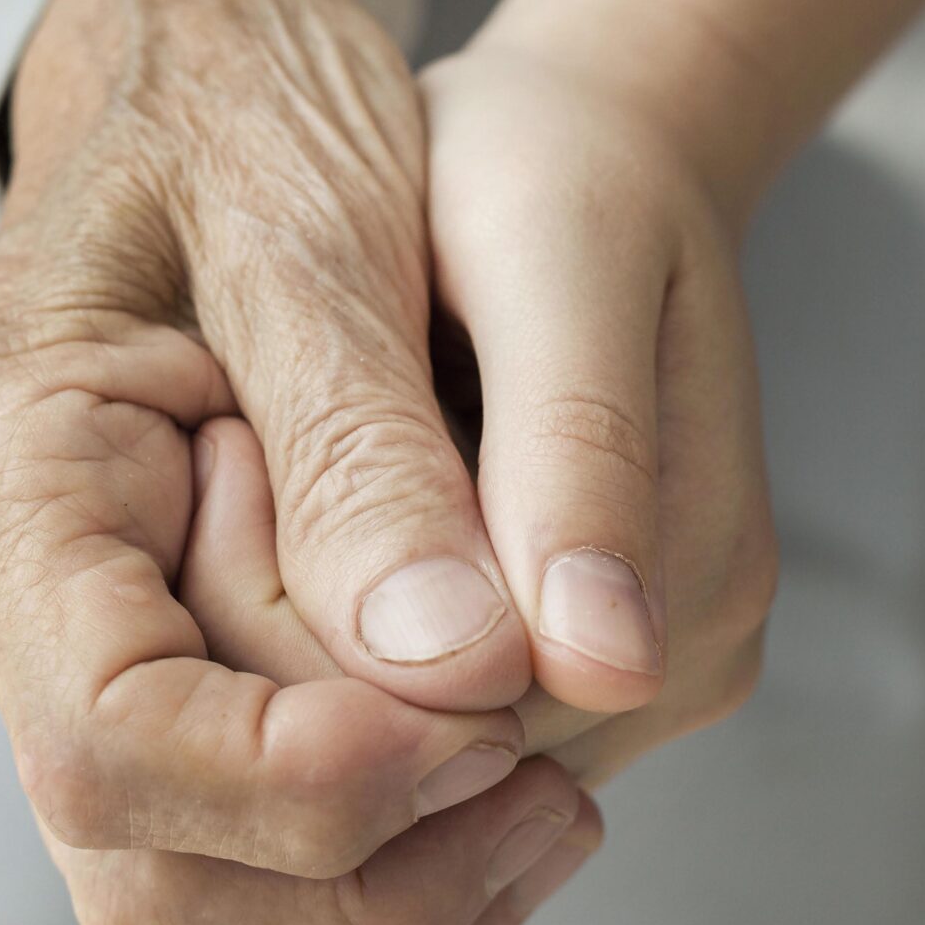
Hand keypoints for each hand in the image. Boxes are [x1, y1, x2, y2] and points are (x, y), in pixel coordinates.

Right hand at [0, 0, 592, 924]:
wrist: (202, 61)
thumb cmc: (247, 101)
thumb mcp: (315, 227)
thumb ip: (367, 448)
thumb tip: (457, 673)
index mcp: (8, 466)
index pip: (105, 734)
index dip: (299, 778)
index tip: (491, 724)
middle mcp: (8, 593)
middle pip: (144, 866)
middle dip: (361, 870)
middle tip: (545, 769)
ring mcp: (78, 645)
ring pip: (198, 896)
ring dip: (385, 897)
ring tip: (553, 791)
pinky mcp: (161, 669)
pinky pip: (247, 848)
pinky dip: (385, 860)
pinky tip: (511, 776)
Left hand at [173, 29, 779, 794]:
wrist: (583, 160)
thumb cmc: (559, 177)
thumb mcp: (556, 261)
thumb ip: (574, 450)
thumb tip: (599, 666)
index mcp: (691, 583)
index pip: (463, 725)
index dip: (305, 626)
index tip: (235, 446)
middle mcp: (665, 672)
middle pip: (424, 765)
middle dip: (286, 636)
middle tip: (233, 444)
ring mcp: (611, 689)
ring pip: (394, 758)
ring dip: (291, 636)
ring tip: (273, 459)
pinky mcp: (554, 681)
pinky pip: (398, 723)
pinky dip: (316, 632)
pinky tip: (304, 505)